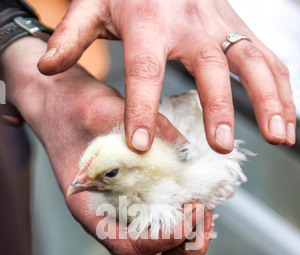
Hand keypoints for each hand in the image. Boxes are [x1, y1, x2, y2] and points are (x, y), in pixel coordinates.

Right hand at [2, 38, 211, 254]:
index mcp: (89, 208)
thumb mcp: (103, 108)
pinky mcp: (130, 208)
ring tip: (203, 212)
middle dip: (183, 253)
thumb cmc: (70, 108)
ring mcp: (118, 218)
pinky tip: (193, 201)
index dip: (164, 241)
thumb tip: (189, 153)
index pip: (128, 249)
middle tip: (203, 215)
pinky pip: (158, 237)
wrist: (56, 106)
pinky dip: (182, 231)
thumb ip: (143, 126)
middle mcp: (105, 222)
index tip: (191, 210)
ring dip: (185, 246)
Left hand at [37, 0, 295, 153]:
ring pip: (255, 62)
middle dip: (219, 108)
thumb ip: (71, 35)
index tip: (140, 144)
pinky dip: (283, 90)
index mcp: (150, 20)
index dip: (142, 107)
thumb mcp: (93, 3)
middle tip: (222, 145)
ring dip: (272, 101)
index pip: (145, 69)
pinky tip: (289, 121)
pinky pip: (269, 59)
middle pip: (211, 67)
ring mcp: (222, 24)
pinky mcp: (240, 30)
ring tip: (279, 138)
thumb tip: (47, 65)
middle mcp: (193, 22)